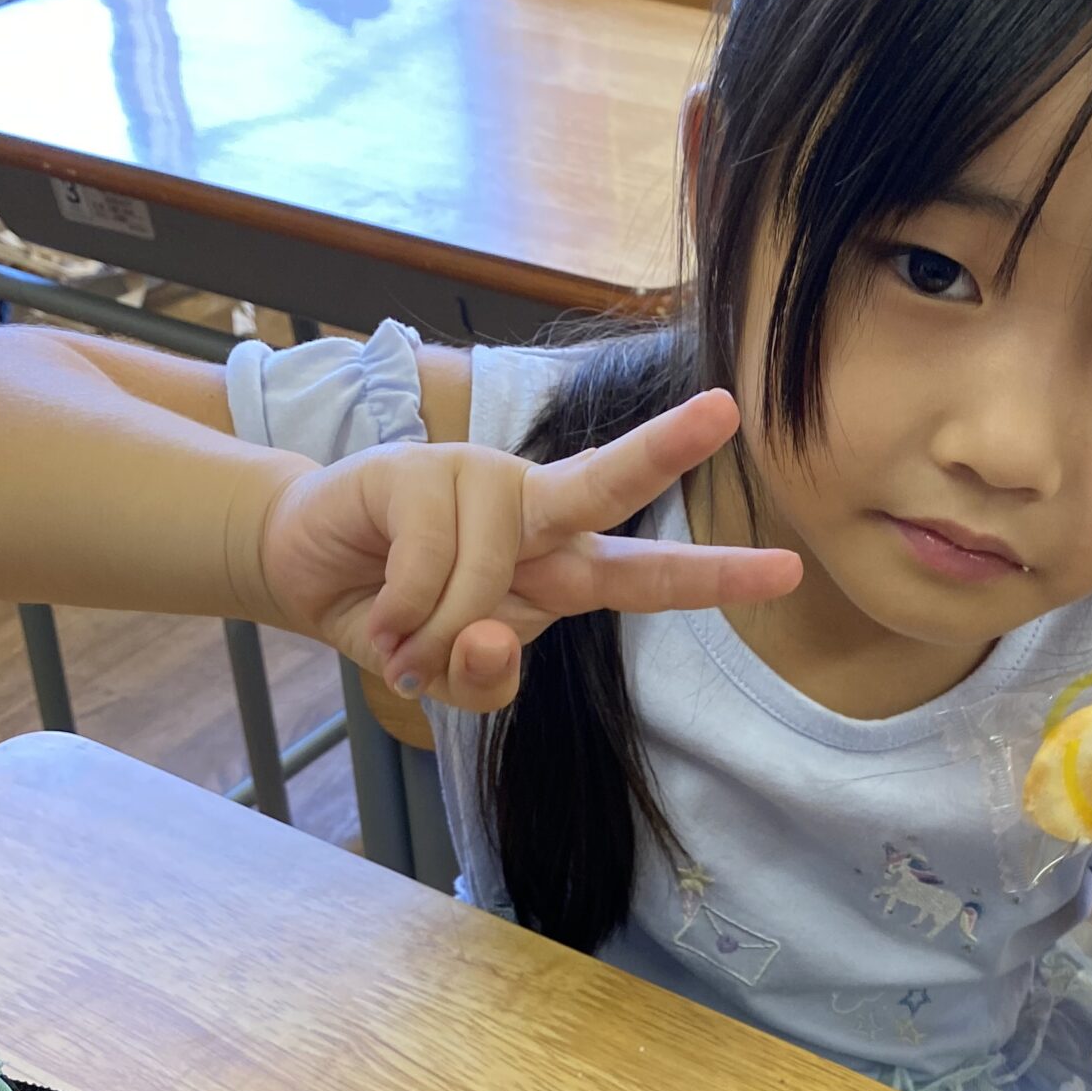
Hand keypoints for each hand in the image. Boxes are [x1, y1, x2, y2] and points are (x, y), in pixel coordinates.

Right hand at [255, 389, 800, 710]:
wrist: (305, 575)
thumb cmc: (399, 619)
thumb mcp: (447, 677)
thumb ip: (484, 679)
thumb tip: (497, 635)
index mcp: (561, 565)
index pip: (648, 576)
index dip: (715, 578)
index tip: (787, 570)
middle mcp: (532, 511)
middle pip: (605, 485)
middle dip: (665, 450)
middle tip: (724, 411)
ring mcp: (475, 480)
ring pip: (488, 572)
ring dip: (440, 631)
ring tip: (405, 640)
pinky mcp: (414, 470)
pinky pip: (428, 564)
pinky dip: (402, 611)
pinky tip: (381, 613)